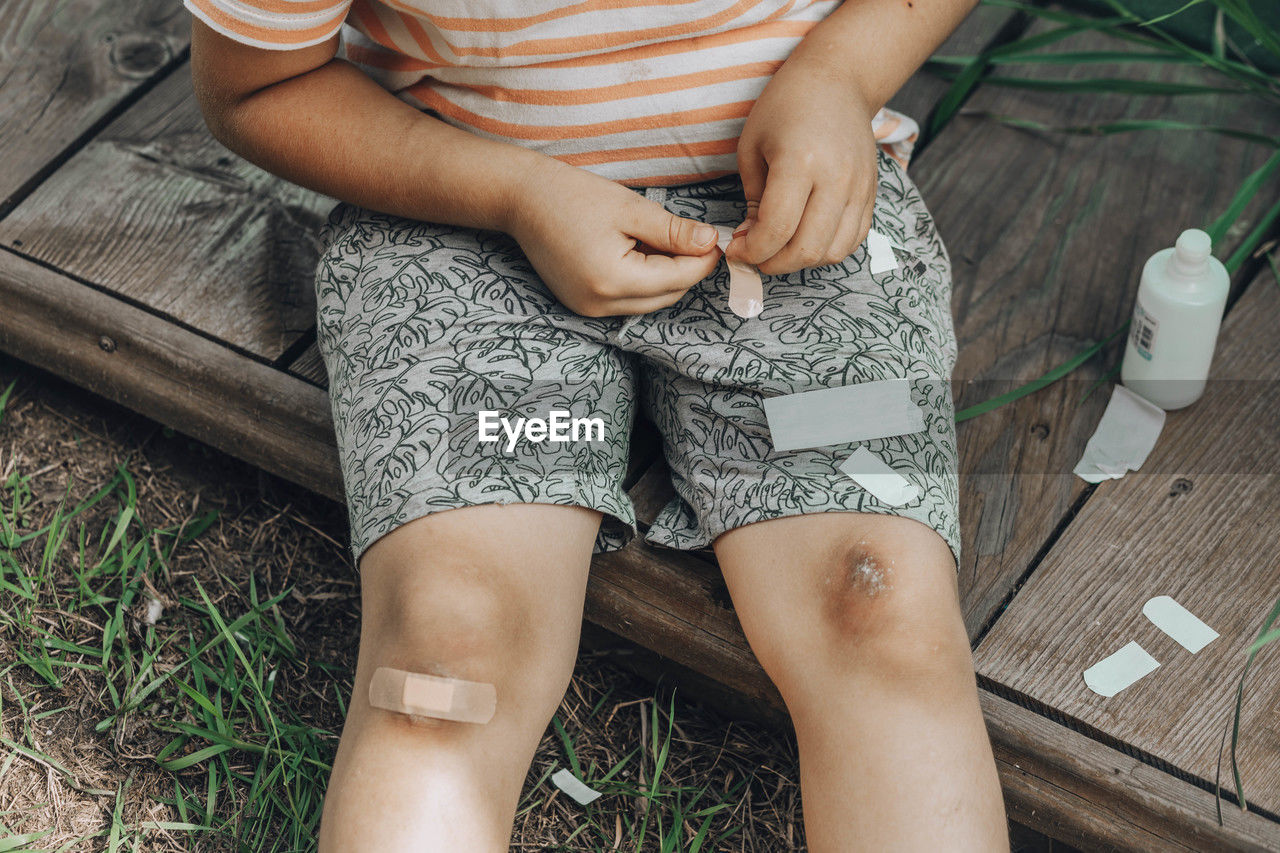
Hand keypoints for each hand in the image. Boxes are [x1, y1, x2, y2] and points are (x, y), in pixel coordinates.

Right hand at [505, 159, 721, 316]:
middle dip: (687, 270)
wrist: (522, 200)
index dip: (703, 260)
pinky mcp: (583, 306)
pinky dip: (644, 281)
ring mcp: (589, 310)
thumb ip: (673, 231)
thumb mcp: (631, 209)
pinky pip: (629, 301)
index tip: (716, 239)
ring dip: (667, 277)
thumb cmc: (572, 196)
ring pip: (650, 302)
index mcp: (613, 280)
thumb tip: (711, 242)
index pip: (677, 279)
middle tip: (698, 238)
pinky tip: (641, 253)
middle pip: (667, 296)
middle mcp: (600, 305)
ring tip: (665, 241)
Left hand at [729, 60, 879, 275]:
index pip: (776, 230)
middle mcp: (836, 179)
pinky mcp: (871, 194)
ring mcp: (859, 188)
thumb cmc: (786, 106)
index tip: (736, 248)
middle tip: (754, 254)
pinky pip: (852, 241)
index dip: (751, 250)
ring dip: (800, 262)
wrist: (839, 79)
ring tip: (779, 248)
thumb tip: (754, 241)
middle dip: (772, 263)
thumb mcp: (752, 146)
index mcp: (800, 162)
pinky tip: (804, 238)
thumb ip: (753, 199)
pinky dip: (826, 251)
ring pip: (832, 253)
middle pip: (806, 249)